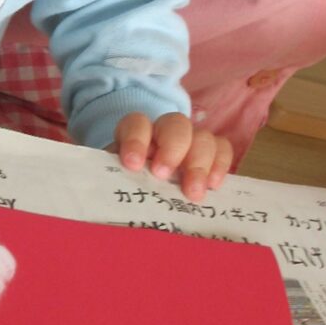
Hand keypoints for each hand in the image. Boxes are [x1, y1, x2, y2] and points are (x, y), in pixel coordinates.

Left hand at [113, 112, 232, 202]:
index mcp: (135, 134)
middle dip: (172, 148)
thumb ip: (113, 183)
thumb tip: (103, 200)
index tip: (133, 164)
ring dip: (199, 163)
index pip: (136, 123)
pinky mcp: (210, 154)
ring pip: (203, 136)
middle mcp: (164, 132)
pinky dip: (220, 164)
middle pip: (176, 124)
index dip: (136, 140)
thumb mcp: (115, 183)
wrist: (143, 191)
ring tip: (193, 192)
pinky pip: (222, 148)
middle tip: (163, 176)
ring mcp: (191, 141)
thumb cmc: (126, 186)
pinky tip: (214, 185)